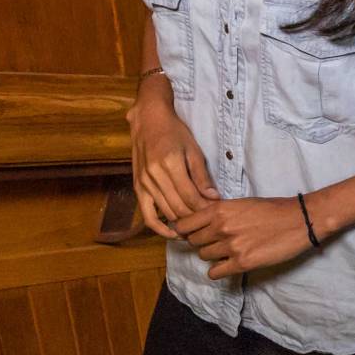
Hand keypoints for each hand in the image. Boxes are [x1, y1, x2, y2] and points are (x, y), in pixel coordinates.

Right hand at [128, 81, 218, 238]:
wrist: (148, 121)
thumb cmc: (174, 132)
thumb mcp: (193, 149)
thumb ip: (202, 176)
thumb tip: (214, 198)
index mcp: (170, 164)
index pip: (191, 197)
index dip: (206, 208)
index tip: (217, 213)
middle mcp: (154, 176)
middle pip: (179, 207)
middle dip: (197, 217)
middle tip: (211, 221)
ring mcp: (144, 183)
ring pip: (166, 212)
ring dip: (183, 222)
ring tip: (198, 226)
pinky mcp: (137, 188)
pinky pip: (147, 215)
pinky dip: (160, 228)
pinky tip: (173, 233)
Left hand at [172, 197, 313, 279]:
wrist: (300, 220)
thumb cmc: (273, 209)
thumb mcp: (241, 203)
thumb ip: (219, 213)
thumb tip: (199, 223)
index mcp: (219, 209)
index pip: (183, 225)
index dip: (184, 231)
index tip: (192, 233)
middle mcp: (221, 227)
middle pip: (193, 242)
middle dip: (202, 242)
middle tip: (217, 241)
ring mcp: (231, 246)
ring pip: (204, 257)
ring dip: (213, 255)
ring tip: (229, 250)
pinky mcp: (242, 263)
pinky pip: (214, 273)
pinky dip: (220, 270)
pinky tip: (230, 264)